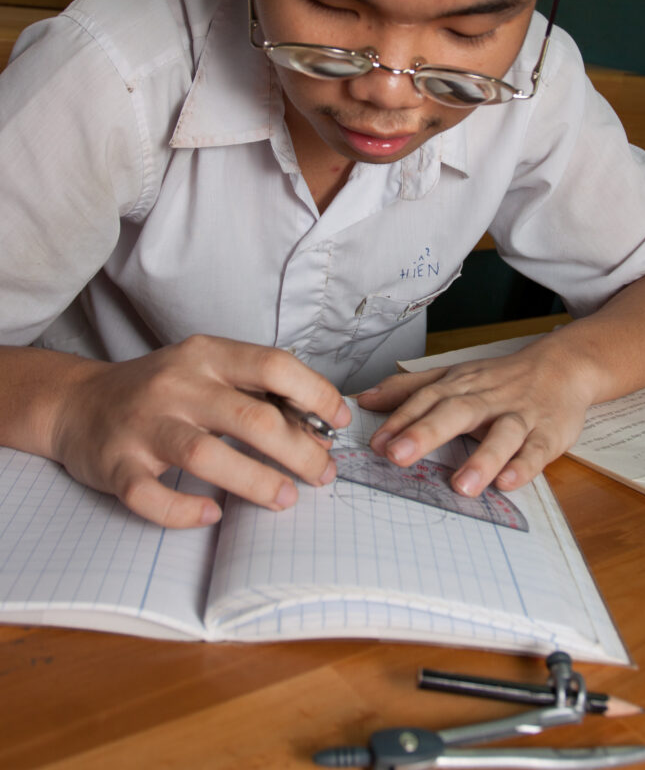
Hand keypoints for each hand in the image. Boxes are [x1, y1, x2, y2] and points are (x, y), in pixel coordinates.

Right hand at [49, 335, 350, 527]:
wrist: (77, 403)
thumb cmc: (158, 390)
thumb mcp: (206, 372)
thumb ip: (255, 392)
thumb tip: (319, 425)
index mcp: (206, 356)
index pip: (273, 365)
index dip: (315, 392)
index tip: (340, 419)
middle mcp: (176, 385)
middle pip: (250, 418)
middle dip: (298, 450)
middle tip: (323, 475)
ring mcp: (143, 426)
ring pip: (206, 456)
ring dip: (255, 482)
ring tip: (286, 499)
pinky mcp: (115, 465)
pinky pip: (151, 496)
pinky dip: (185, 511)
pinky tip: (213, 515)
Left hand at [356, 337, 594, 497]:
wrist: (563, 367)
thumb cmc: (500, 378)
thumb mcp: (454, 376)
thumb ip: (410, 389)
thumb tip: (365, 399)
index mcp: (461, 385)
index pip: (427, 400)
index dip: (401, 420)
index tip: (375, 443)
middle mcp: (487, 399)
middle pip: (456, 412)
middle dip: (426, 433)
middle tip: (397, 456)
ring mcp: (520, 416)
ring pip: (502, 434)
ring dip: (482, 458)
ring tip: (461, 485)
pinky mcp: (549, 434)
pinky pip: (537, 451)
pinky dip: (524, 466)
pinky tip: (508, 483)